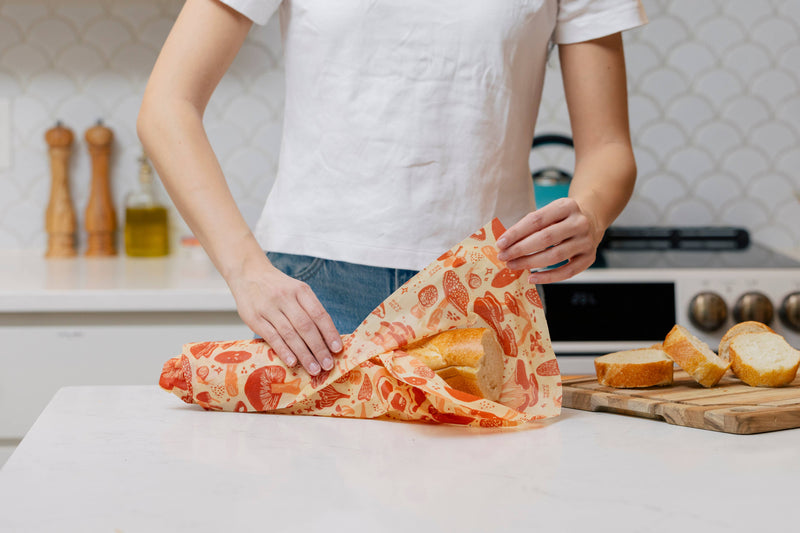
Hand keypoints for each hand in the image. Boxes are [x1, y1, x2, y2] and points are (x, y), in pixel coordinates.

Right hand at [227, 258, 341, 374]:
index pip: (319, 314)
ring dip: (304, 354)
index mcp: (301, 290)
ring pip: (290, 334)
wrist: (248, 272)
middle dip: (319, 348)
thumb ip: (309, 309)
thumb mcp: (296, 289)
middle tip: (327, 365)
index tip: (337, 349)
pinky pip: (272, 337)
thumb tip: (325, 338)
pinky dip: (284, 351)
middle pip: (306, 326)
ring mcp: (269, 307)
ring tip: (314, 369)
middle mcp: (285, 297)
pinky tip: (292, 362)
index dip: (330, 333)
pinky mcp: (254, 318)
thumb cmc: (276, 286)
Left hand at [496, 198, 602, 283]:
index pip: (537, 220)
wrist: (591, 221)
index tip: (500, 243)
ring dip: (530, 263)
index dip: (516, 232)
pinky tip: (532, 277)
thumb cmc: (561, 219)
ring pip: (555, 256)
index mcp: (567, 206)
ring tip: (513, 265)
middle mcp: (579, 222)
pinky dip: (548, 277)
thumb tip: (505, 244)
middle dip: (520, 249)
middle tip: (504, 256)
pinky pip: (567, 272)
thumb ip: (530, 225)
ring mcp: (586, 241)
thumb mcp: (549, 213)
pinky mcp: (589, 258)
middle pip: (546, 238)